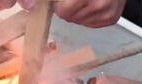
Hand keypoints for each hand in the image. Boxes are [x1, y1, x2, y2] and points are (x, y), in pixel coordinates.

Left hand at [0, 0, 125, 27]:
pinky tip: (93, 4)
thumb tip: (31, 6)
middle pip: (68, 17)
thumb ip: (52, 1)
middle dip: (68, 7)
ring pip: (78, 21)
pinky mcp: (111, 18)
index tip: (59, 3)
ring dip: (78, 11)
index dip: (58, 5)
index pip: (62, 11)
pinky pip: (90, 24)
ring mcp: (106, 12)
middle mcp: (98, 3)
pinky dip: (89, 15)